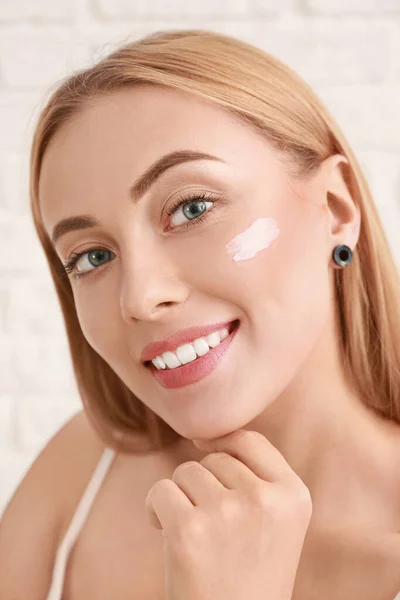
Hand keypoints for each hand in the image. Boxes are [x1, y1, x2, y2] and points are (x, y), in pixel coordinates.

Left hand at [145, 429, 312, 599]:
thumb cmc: (250, 577)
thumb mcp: (278, 524)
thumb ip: (259, 479)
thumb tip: (207, 437)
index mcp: (294, 496)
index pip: (250, 440)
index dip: (223, 443)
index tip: (206, 450)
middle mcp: (265, 500)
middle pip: (214, 459)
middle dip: (204, 484)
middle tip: (211, 526)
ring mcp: (227, 513)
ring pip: (186, 472)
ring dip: (181, 497)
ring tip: (196, 533)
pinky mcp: (189, 530)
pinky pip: (160, 490)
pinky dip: (155, 509)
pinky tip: (166, 533)